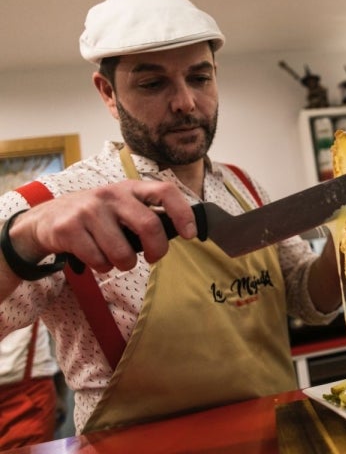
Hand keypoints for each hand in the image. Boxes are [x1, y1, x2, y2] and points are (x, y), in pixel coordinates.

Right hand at [6, 180, 196, 273]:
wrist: (46, 219)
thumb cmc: (96, 216)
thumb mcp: (122, 206)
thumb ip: (147, 214)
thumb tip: (182, 231)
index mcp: (130, 188)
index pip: (165, 191)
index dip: (182, 213)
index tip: (190, 234)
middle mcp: (111, 194)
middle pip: (149, 225)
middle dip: (157, 250)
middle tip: (153, 258)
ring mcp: (88, 210)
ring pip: (123, 252)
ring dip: (124, 263)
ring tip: (115, 256)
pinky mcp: (69, 228)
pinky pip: (99, 261)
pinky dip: (102, 266)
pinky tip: (94, 256)